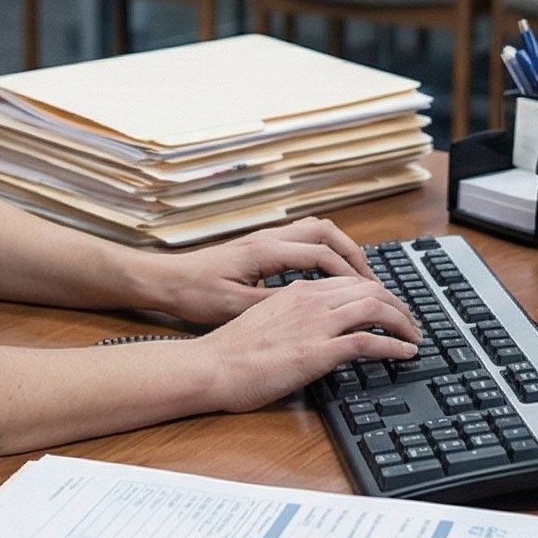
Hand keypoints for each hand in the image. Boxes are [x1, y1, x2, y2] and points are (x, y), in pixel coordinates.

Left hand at [136, 217, 378, 324]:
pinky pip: (304, 239)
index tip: (369, 294)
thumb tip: (315, 305)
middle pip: (327, 233)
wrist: (165, 280)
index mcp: (266, 250)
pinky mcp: (261, 245)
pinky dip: (325, 252)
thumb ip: (277, 303)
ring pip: (317, 231)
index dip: (350, 275)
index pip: (322, 255)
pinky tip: (328, 274)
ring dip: (341, 250)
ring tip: (357, 277)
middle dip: (355, 255)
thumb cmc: (194, 294)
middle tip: (373, 282)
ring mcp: (266, 238)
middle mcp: (270, 237)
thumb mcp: (236, 307)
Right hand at [198, 274, 420, 411]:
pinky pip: (368, 342)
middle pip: (372, 289)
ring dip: (404, 322)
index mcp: (299, 290)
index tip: (391, 306)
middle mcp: (311, 300)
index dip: (379, 293)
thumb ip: (294, 313)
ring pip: (376, 309)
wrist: (210, 366)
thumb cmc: (231, 350)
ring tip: (415, 336)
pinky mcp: (317, 351)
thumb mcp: (267, 318)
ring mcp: (316, 324)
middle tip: (411, 321)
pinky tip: (406, 353)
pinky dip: (394, 345)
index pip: (352, 281)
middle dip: (399, 304)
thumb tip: (314, 322)